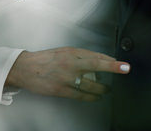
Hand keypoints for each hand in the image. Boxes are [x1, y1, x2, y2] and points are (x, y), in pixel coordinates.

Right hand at [4, 47, 129, 101]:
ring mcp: (66, 77)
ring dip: (102, 89)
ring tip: (107, 90)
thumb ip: (79, 56)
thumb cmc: (45, 60)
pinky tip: (96, 98)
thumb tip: (98, 61)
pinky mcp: (62, 90)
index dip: (110, 60)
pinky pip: (81, 95)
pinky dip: (91, 97)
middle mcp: (70, 62)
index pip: (95, 55)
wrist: (25, 68)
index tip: (121, 63)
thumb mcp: (62, 52)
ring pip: (91, 84)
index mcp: (71, 52)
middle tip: (125, 69)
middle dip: (112, 67)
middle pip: (96, 64)